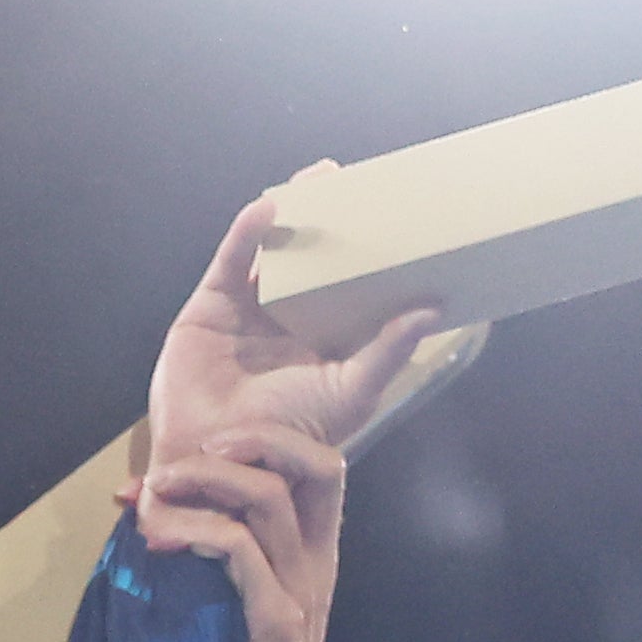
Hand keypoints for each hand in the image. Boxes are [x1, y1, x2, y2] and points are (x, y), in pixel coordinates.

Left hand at [136, 420, 375, 641]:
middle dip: (247, 439)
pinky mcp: (274, 628)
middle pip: (317, 463)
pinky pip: (241, 551)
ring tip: (150, 494)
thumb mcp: (227, 612)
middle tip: (177, 461)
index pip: (322, 469)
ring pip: (268, 497)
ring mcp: (299, 597)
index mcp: (310, 561)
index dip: (268, 440)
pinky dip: (193, 532)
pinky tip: (153, 539)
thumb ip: (210, 561)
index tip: (199, 451)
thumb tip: (146, 508)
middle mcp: (315, 570)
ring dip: (201, 480)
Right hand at [145, 199, 442, 474]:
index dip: (373, 255)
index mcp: (325, 339)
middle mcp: (288, 319)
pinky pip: (231, 260)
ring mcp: (248, 309)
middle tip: (360, 183)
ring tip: (320, 179)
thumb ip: (387, 352)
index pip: (354, 286)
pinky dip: (248, 233)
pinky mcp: (212, 305)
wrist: (217, 462)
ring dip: (294, 215)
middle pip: (314, 259)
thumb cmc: (289, 436)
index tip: (400, 219)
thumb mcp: (350, 394)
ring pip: (274, 252)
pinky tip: (269, 209)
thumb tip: (429, 310)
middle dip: (335, 222)